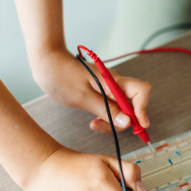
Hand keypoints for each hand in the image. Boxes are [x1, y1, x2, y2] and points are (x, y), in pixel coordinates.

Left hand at [32, 48, 150, 133]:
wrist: (47, 63)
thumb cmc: (61, 77)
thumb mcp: (82, 98)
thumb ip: (106, 110)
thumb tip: (128, 122)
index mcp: (113, 81)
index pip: (141, 91)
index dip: (143, 109)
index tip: (137, 125)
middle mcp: (115, 82)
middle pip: (133, 103)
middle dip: (124, 120)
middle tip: (102, 127)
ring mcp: (109, 86)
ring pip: (123, 107)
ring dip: (114, 120)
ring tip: (94, 124)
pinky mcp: (102, 90)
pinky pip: (113, 105)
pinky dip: (107, 115)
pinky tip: (93, 118)